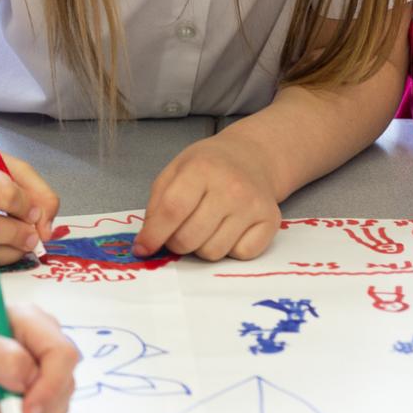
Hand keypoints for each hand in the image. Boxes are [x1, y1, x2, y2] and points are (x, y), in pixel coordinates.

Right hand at [0, 142, 57, 264]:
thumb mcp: (9, 166)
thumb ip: (38, 192)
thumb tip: (46, 230)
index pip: (4, 194)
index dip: (27, 206)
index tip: (34, 210)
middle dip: (20, 234)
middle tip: (33, 234)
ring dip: (12, 249)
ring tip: (19, 237)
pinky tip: (1, 242)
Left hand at [0, 304, 77, 412]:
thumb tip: (29, 377)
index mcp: (27, 321)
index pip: (61, 354)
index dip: (51, 385)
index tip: (26, 409)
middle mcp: (37, 346)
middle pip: (64, 384)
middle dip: (35, 409)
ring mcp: (35, 374)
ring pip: (56, 407)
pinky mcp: (27, 398)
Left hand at [137, 135, 281, 259]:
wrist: (251, 157)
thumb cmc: (208, 166)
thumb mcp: (175, 172)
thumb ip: (157, 205)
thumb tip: (146, 243)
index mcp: (201, 169)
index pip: (172, 210)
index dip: (154, 234)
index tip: (143, 248)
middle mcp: (231, 187)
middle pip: (190, 238)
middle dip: (176, 242)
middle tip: (178, 231)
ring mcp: (253, 205)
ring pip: (213, 252)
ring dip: (202, 246)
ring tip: (205, 226)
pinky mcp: (270, 221)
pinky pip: (240, 255)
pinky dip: (230, 249)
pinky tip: (229, 229)